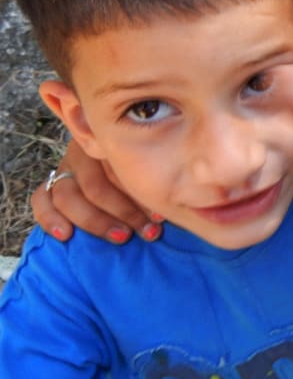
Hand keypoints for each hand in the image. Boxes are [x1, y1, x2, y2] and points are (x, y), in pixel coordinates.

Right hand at [31, 139, 158, 242]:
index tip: (159, 217)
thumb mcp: (147, 164)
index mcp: (109, 142)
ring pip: (67, 196)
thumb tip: (164, 211)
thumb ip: (150, 180)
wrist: (110, 158)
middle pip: (95, 185)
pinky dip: (50, 218)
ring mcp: (66, 166)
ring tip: (121, 237)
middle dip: (123, 212)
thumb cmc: (141, 165)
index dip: (140, 195)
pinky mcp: (52, 183)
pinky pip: (41, 199)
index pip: (120, 168)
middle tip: (147, 231)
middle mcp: (84, 152)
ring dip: (95, 221)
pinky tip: (65, 235)